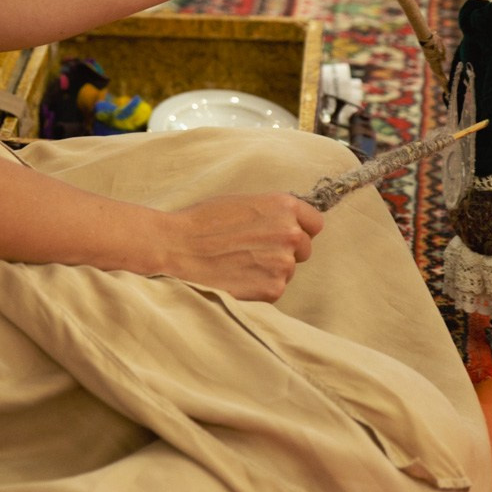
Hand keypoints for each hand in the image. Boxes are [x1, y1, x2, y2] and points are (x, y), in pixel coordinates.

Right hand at [157, 193, 322, 300]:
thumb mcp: (242, 202)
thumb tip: (289, 223)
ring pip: (288, 270)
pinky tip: (236, 277)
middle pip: (304, 249)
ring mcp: (283, 263)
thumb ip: (271, 212)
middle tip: (254, 251)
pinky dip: (259, 286)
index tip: (286, 235)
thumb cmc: (202, 222)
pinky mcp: (273, 289)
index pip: (315, 223)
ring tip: (238, 264)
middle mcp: (290, 233)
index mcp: (284, 206)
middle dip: (285, 251)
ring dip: (270, 270)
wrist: (176, 248)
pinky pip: (275, 289)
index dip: (300, 229)